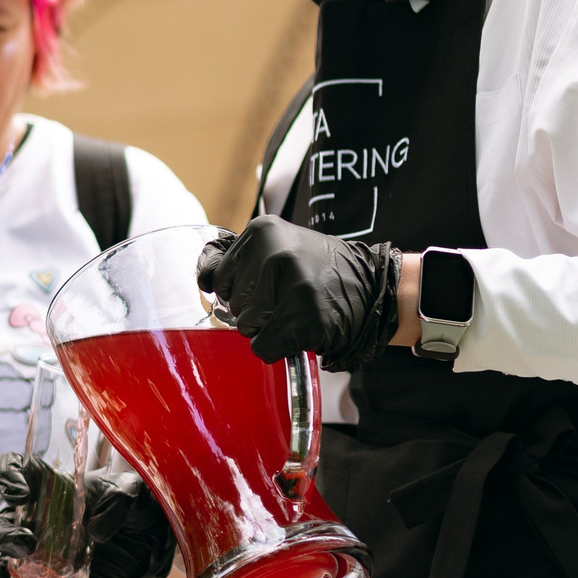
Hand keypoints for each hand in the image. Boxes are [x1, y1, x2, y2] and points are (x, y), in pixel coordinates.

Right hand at [0, 453, 176, 577]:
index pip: (14, 470)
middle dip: (3, 535)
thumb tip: (96, 532)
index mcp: (50, 487)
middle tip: (27, 545)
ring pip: (0, 562)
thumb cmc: (138, 508)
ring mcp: (39, 554)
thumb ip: (118, 502)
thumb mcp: (134, 494)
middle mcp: (36, 519)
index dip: (6, 476)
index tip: (20, 494)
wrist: (154, 545)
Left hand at [196, 216, 399, 367]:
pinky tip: (302, 330)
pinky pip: (264, 347)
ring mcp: (291, 283)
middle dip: (257, 311)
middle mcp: (274, 251)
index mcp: (262, 230)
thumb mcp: (276, 248)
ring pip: (246, 327)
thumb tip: (203, 278)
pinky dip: (279, 348)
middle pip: (232, 304)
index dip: (243, 290)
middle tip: (290, 298)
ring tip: (299, 311)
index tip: (270, 284)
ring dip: (270, 328)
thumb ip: (234, 261)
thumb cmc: (318, 271)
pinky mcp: (306, 314)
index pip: (217, 278)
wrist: (374, 286)